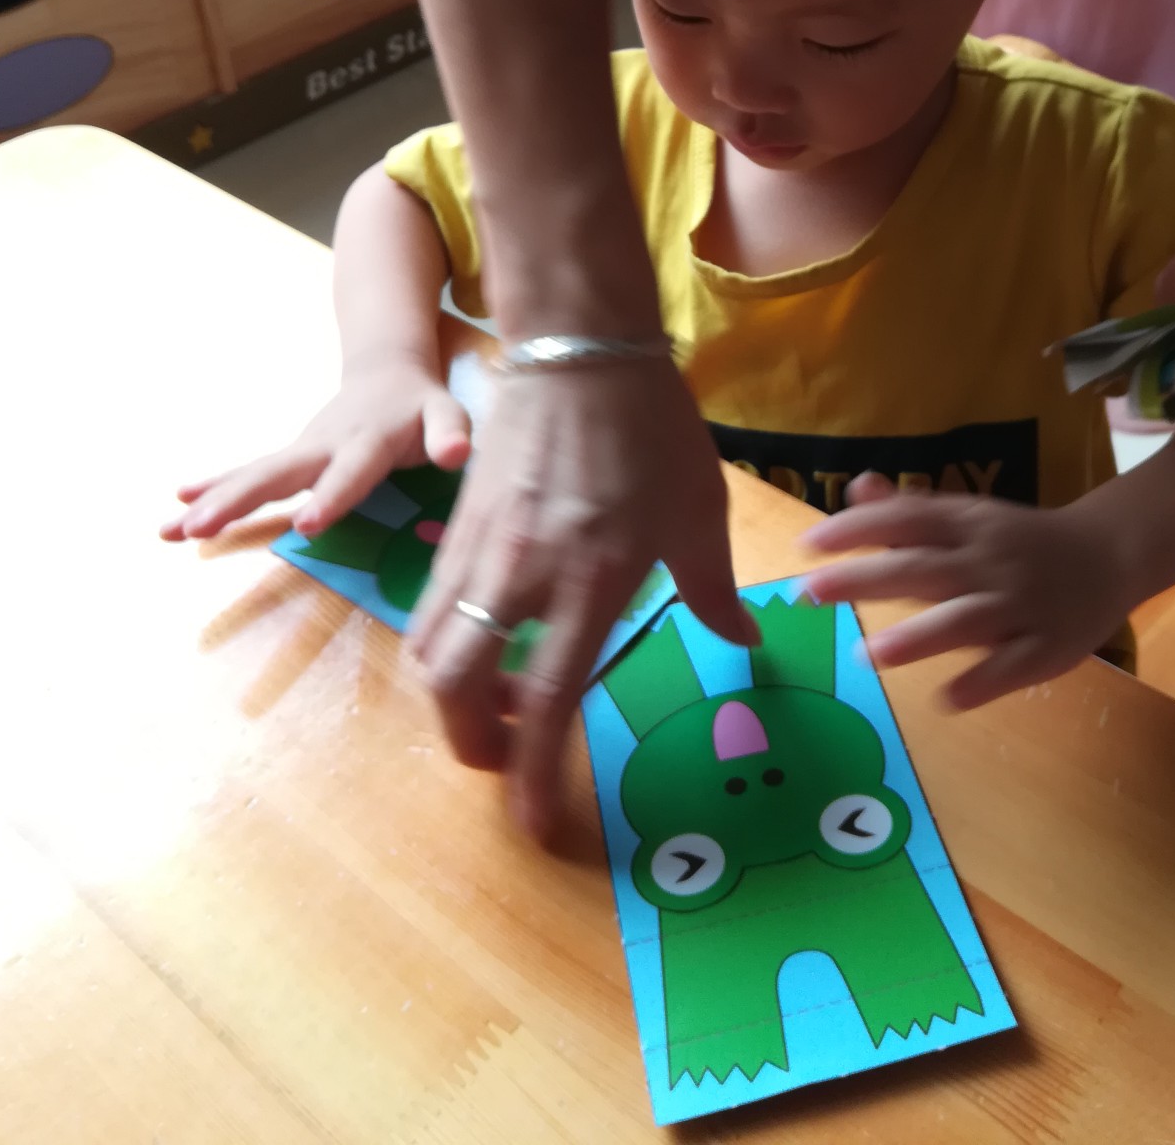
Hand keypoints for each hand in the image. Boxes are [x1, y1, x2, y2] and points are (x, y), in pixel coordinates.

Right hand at [161, 350, 470, 541]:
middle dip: (241, 501)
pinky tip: (175, 510)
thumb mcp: (447, 413)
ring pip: (253, 476)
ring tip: (171, 531)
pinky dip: (212, 489)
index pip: (351, 472)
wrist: (386, 371)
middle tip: (202, 528)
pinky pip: (247, 474)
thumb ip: (451, 433)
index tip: (306, 524)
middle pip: (281, 473)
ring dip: (213, 501)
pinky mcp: (289, 457)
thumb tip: (457, 454)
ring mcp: (301, 450)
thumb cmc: (421, 404)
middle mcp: (325, 444)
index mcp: (369, 440)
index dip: (332, 496)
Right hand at [407, 358, 756, 839]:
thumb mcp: (699, 511)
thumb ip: (712, 590)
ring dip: (455, 698)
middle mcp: (521, 577)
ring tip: (502, 702)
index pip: (547, 702)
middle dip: (473, 748)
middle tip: (510, 760)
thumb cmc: (652, 429)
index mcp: (591, 582)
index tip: (537, 826)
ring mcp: (478, 551)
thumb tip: (743, 641)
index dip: (535, 778)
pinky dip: (449, 645)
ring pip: (432, 651)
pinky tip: (491, 638)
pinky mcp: (456, 527)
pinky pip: (434, 607)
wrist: (581, 349)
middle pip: (456, 691)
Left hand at [799, 474, 1132, 710]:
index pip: (907, 519)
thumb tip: (856, 488)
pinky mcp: (1047, 647)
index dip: (857, 529)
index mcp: (968, 523)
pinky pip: (1013, 667)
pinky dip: (982, 682)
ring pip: (965, 620)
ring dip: (916, 637)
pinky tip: (946, 699)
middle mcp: (989, 560)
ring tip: (867, 655)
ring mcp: (1020, 605)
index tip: (808, 547)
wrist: (1109, 554)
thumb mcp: (970, 515)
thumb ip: (910, 509)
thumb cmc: (1020, 540)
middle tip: (810, 593)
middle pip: (923, 568)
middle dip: (865, 579)